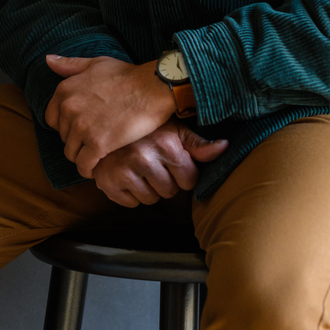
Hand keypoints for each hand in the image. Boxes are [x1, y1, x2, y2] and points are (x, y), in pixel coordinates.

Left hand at [44, 54, 176, 177]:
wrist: (152, 88)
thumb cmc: (127, 75)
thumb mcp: (96, 63)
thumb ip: (70, 65)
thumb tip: (48, 60)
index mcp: (65, 90)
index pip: (52, 119)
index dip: (67, 125)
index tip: (81, 126)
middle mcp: (69, 108)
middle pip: (64, 137)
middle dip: (77, 140)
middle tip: (95, 139)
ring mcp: (82, 127)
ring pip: (72, 154)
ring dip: (83, 156)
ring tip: (98, 153)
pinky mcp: (98, 144)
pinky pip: (84, 166)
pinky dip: (89, 169)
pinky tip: (99, 166)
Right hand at [93, 121, 228, 207]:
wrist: (105, 125)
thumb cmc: (145, 129)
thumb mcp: (174, 130)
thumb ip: (199, 144)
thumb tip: (225, 146)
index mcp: (166, 145)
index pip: (189, 180)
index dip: (183, 173)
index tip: (171, 162)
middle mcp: (145, 158)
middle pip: (170, 192)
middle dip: (165, 182)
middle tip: (153, 164)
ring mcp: (125, 171)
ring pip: (151, 200)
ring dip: (148, 189)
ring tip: (139, 169)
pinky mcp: (109, 182)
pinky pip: (131, 203)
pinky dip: (129, 193)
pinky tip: (126, 175)